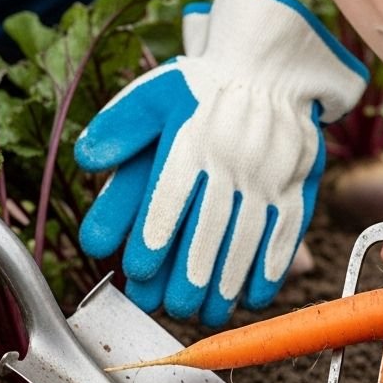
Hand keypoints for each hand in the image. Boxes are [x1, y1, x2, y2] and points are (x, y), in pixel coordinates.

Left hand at [75, 0, 367, 326]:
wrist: (267, 67)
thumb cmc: (201, 89)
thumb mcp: (153, 95)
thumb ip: (119, 128)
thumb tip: (86, 160)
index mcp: (193, 139)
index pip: (170, 195)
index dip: (154, 235)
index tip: (139, 269)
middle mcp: (232, 160)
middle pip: (211, 226)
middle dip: (191, 273)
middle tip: (174, 307)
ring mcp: (269, 175)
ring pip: (248, 236)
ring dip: (229, 281)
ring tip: (210, 314)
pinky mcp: (295, 185)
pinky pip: (285, 233)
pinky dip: (270, 269)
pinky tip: (252, 298)